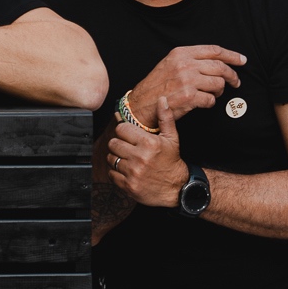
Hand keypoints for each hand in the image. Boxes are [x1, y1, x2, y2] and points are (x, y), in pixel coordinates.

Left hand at [106, 89, 190, 206]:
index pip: (121, 129)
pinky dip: (116, 173)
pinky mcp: (128, 186)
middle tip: (128, 149)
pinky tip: (127, 172)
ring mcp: (133, 172)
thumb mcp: (172, 138)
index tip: (131, 137)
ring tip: (128, 160)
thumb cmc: (172, 162)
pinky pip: (111, 174)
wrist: (177, 189)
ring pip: (110, 158)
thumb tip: (162, 100)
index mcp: (149, 143)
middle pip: (113, 143)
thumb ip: (165, 118)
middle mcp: (140, 157)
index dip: (125, 132)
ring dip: (117, 158)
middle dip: (119, 145)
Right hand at [128, 45, 245, 122]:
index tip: (242, 60)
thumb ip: (191, 59)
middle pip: (220, 67)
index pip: (214, 50)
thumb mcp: (170, 63)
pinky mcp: (189, 97)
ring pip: (219, 84)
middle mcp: (185, 64)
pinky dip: (210, 103)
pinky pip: (211, 100)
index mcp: (181, 53)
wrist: (142, 103)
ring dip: (219, 91)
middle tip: (236, 82)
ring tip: (213, 94)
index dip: (232, 55)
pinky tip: (203, 102)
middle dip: (232, 75)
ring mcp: (187, 80)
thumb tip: (217, 61)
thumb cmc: (157, 85)